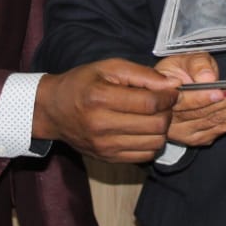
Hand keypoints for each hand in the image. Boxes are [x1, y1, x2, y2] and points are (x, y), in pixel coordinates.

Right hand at [33, 59, 179, 162]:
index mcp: (101, 98)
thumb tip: (172, 84)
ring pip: (154, 143)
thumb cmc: (82, 83)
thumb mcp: (108, 67)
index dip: (168, 97)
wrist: (53, 110)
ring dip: (162, 129)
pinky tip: (145, 130)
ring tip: (155, 116)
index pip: (149, 103)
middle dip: (167, 112)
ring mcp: (104, 146)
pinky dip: (152, 143)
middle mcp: (101, 125)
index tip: (172, 92)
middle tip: (164, 104)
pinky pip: (144, 156)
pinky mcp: (107, 158)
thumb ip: (142, 74)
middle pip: (155, 125)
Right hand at [154, 52, 225, 145]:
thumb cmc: (179, 70)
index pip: (183, 102)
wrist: (173, 86)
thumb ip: (196, 65)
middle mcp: (169, 120)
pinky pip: (219, 129)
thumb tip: (208, 78)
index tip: (220, 92)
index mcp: (162, 98)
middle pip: (202, 114)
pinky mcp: (196, 139)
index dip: (202, 98)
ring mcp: (182, 133)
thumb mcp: (184, 58)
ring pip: (213, 123)